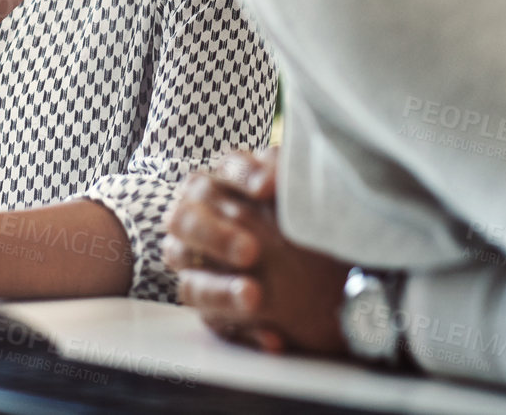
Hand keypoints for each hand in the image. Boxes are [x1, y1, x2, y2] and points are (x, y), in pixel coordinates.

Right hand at [164, 147, 350, 356]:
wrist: (322, 277)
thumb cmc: (299, 224)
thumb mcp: (298, 195)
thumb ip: (286, 177)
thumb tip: (274, 178)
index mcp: (220, 184)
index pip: (220, 170)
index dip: (240, 176)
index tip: (267, 188)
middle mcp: (195, 221)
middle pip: (183, 221)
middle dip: (216, 236)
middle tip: (250, 251)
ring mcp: (196, 269)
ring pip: (190, 281)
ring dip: (222, 291)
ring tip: (255, 298)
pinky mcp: (211, 308)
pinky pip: (215, 323)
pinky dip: (246, 330)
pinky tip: (273, 336)